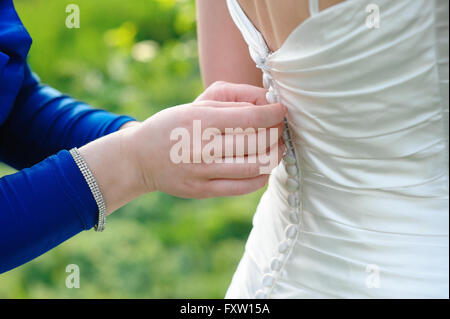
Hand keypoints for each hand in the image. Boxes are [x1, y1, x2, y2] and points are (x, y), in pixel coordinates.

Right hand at [79, 82, 286, 213]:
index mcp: (200, 120)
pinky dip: (260, 177)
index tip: (282, 111)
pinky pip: (242, 187)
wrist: (140, 159)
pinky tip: (263, 168)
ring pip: (254, 166)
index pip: (249, 117)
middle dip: (276, 134)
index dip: (273, 114)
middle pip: (256, 142)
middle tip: (280, 130)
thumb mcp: (195, 105)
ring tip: (276, 149)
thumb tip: (264, 104)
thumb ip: (230, 102)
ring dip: (273, 156)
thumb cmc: (172, 126)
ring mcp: (203, 172)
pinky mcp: (203, 191)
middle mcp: (203, 147)